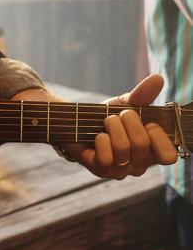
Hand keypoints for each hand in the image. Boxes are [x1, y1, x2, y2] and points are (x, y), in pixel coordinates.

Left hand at [15, 75, 177, 179]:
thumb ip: (143, 95)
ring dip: (113, 127)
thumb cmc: (110, 117)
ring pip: (123, 149)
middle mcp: (139, 165)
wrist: (80, 123)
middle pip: (142, 145)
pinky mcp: (101, 170)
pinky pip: (105, 158)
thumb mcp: (127, 104)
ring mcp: (120, 170)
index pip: (168, 156)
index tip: (149, 123)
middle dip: (129, 122)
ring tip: (107, 121)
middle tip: (120, 115)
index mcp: (153, 151)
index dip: (159, 138)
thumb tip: (157, 79)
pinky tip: (98, 136)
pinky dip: (101, 141)